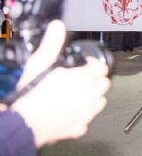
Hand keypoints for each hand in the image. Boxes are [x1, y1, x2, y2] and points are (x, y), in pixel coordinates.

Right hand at [11, 21, 109, 147]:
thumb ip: (52, 44)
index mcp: (83, 79)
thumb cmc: (32, 95)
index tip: (86, 64)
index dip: (94, 64)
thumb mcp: (40, 63)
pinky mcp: (78, 128)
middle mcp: (88, 96)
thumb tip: (58, 27)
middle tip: (84, 78)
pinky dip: (83, 116)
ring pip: (100, 102)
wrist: (23, 123)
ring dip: (94, 97)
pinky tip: (73, 112)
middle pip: (104, 84)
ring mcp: (85, 113)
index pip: (102, 68)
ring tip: (80, 94)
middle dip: (97, 79)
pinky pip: (88, 120)